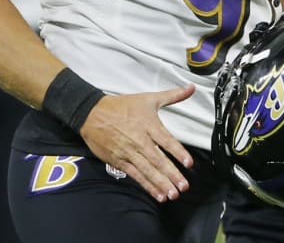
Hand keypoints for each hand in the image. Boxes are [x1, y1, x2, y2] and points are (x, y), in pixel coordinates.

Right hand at [78, 84, 195, 202]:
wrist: (92, 114)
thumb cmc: (121, 107)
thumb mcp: (148, 98)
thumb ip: (173, 95)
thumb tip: (191, 88)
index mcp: (148, 124)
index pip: (166, 140)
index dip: (178, 152)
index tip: (188, 163)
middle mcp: (139, 140)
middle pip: (158, 159)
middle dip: (171, 174)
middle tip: (184, 186)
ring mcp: (128, 152)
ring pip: (147, 170)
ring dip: (161, 183)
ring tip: (173, 194)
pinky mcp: (120, 161)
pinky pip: (136, 175)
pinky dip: (147, 185)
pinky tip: (158, 195)